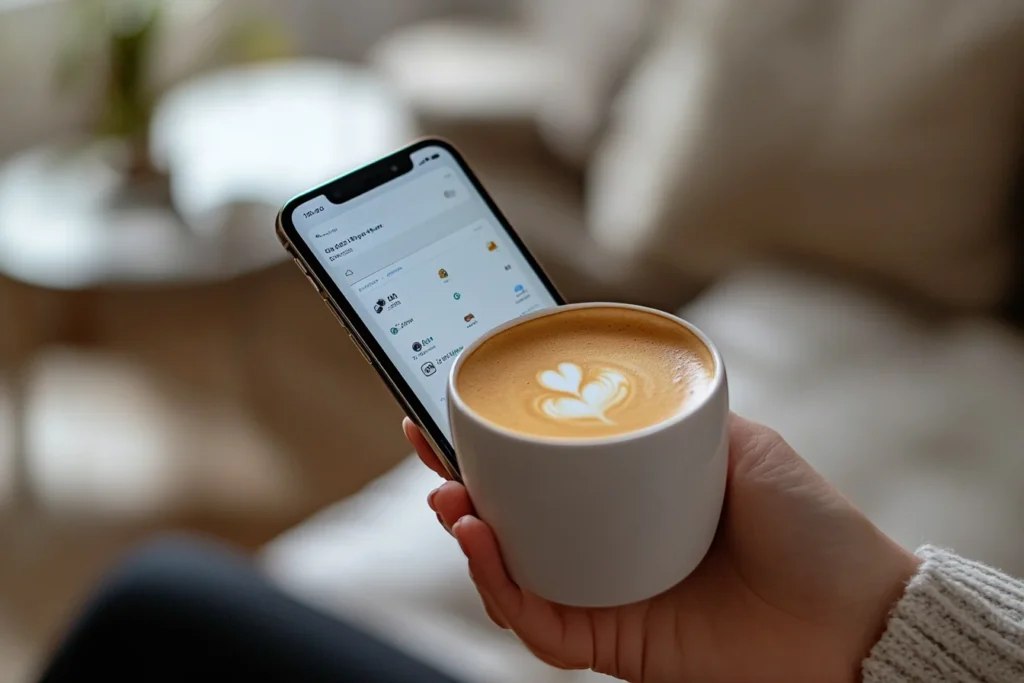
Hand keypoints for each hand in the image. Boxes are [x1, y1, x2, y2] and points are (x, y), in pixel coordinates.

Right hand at [403, 415, 919, 682]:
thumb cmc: (808, 524)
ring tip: (452, 502)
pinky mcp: (611, 643)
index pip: (545, 470)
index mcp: (628, 498)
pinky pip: (538, 624)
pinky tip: (485, 548)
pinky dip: (500, 589)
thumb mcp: (741, 442)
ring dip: (467, 536)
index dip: (494, 443)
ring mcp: (604, 595)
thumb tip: (625, 376)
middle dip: (456, 484)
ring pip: (510, 574)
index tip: (451, 405)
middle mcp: (606, 546)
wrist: (852, 612)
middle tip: (426, 448)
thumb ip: (681, 413)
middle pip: (511, 520)